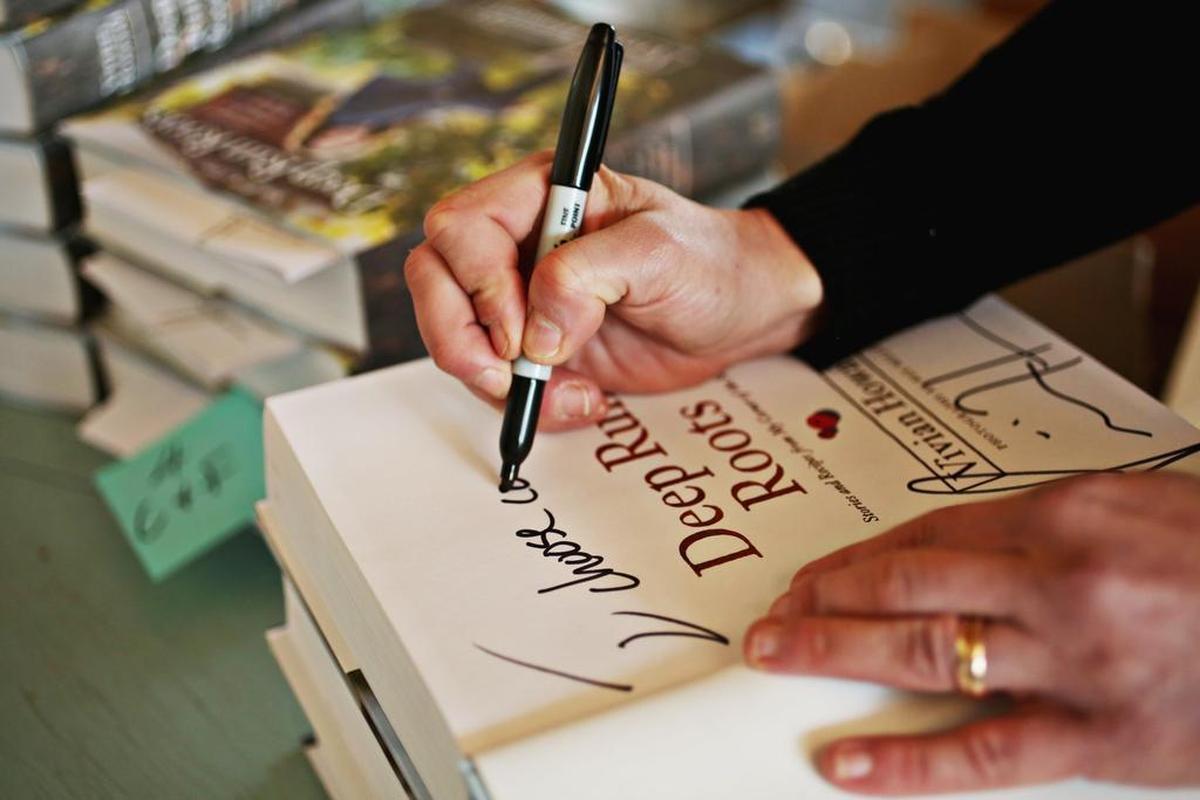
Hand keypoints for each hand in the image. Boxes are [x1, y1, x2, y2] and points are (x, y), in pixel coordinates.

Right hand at [405, 151, 821, 429]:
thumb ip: (588, 275)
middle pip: (434, 282)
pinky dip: (530, 406)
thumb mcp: (659, 252)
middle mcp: (518, 243)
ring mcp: (521, 300)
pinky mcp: (536, 350)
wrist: (742, 314)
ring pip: (455, 340)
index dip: (477, 283)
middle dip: (461, 339)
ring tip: (573, 391)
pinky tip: (585, 399)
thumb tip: (535, 332)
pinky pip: (496, 384)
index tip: (521, 329)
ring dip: (499, 383)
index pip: (460, 228)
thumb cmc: (710, 264)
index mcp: (540, 196)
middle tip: (511, 373)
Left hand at [744, 471, 1199, 793]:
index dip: (859, 556)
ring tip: (778, 659)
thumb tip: (959, 554)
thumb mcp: (1136, 510)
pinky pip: (983, 754)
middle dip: (827, 599)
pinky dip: (907, 763)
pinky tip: (849, 762)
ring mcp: (1076, 659)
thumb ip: (1044, 531)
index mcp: (1066, 512)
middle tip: (776, 615)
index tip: (820, 572)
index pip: (928, 531)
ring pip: (925, 652)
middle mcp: (1058, 578)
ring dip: (837, 654)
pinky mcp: (1103, 737)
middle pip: (907, 583)